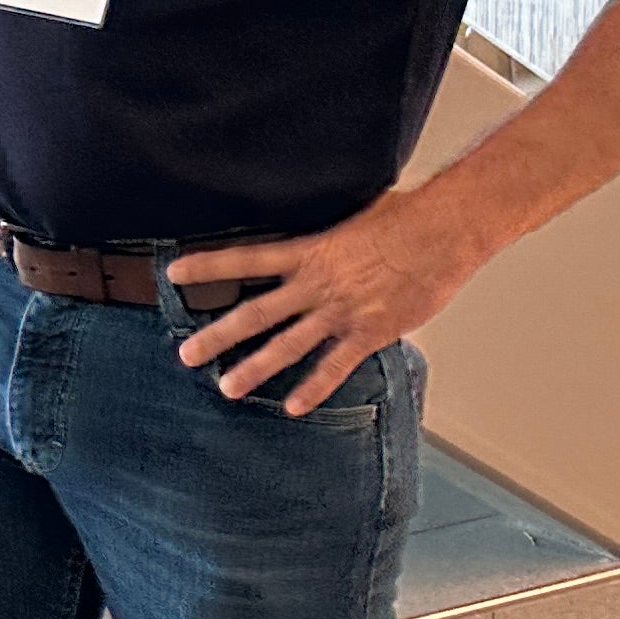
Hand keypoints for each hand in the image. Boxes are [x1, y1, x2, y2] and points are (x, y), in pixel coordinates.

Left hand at [170, 185, 494, 416]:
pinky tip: (293, 407)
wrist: (445, 231)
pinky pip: (334, 366)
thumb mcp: (351, 211)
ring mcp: (341, 311)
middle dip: (217, 335)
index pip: (246, 258)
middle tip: (186, 353)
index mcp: (309, 250)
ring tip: (226, 387)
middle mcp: (317, 284)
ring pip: (287, 345)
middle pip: (256, 313)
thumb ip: (323, 228)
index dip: (208, 265)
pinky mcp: (369, 332)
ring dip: (255, 369)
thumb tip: (306, 216)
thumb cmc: (404, 216)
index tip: (174, 272)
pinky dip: (314, 388)